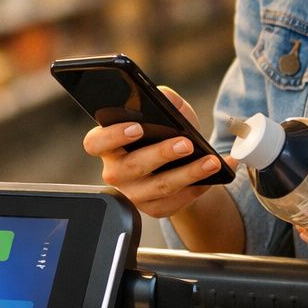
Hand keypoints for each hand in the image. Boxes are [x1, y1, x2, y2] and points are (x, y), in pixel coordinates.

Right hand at [81, 86, 226, 218]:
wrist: (179, 165)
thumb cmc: (167, 134)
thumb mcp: (169, 112)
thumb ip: (166, 100)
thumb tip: (166, 97)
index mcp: (109, 145)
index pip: (95, 142)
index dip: (112, 136)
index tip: (137, 127)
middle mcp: (115, 172)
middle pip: (132, 166)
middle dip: (161, 154)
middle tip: (186, 144)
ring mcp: (132, 194)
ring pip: (159, 187)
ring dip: (188, 173)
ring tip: (211, 162)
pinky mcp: (152, 209)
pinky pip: (173, 203)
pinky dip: (196, 189)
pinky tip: (212, 178)